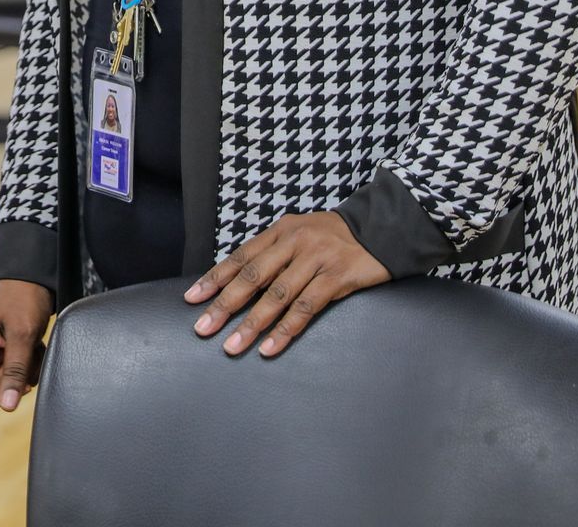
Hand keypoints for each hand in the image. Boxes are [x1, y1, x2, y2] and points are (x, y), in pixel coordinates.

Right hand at [0, 279, 52, 411]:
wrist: (33, 270)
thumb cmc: (23, 296)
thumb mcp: (22, 334)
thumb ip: (15, 370)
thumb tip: (8, 406)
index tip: (21, 389)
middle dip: (15, 378)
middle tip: (33, 362)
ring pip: (6, 376)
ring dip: (24, 369)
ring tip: (36, 349)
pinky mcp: (4, 342)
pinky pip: (14, 364)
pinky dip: (28, 360)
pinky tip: (36, 345)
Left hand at [186, 211, 388, 357]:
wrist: (384, 229)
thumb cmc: (336, 238)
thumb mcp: (301, 235)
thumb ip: (275, 255)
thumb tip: (240, 284)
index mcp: (281, 231)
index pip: (241, 257)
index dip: (215, 278)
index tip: (192, 299)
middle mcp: (295, 242)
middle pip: (253, 277)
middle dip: (225, 304)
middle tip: (203, 328)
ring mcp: (316, 259)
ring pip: (277, 296)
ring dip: (251, 324)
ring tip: (231, 346)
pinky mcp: (337, 277)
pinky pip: (306, 308)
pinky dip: (285, 330)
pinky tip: (269, 347)